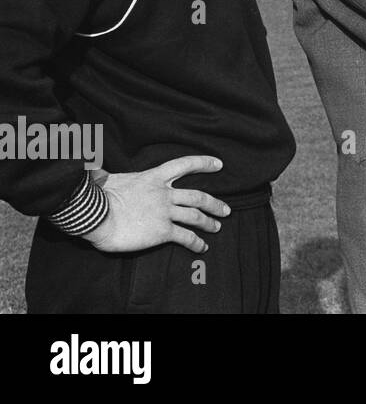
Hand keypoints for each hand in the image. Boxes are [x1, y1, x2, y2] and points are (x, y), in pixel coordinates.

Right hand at [81, 156, 230, 254]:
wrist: (96, 215)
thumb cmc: (97, 196)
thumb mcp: (109, 177)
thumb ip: (111, 173)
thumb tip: (93, 167)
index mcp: (153, 177)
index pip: (184, 165)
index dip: (203, 163)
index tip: (219, 164)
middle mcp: (164, 193)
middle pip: (197, 196)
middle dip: (214, 203)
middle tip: (226, 209)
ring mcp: (166, 212)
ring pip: (195, 216)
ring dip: (209, 222)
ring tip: (217, 227)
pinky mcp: (163, 231)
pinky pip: (186, 237)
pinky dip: (197, 242)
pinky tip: (202, 247)